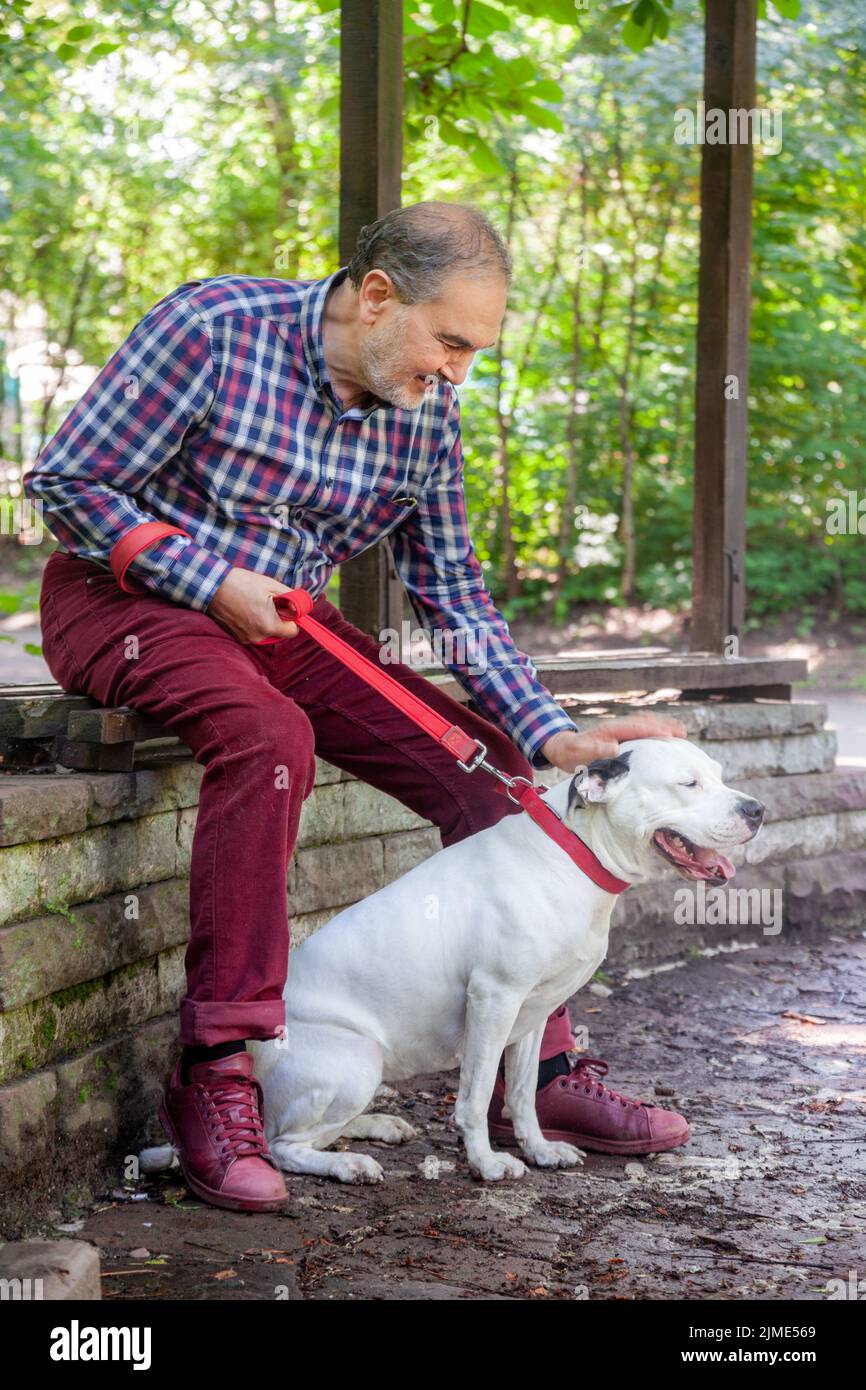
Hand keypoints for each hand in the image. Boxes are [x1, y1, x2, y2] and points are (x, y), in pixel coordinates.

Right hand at [206, 566, 300, 643]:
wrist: (210, 586)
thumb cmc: (241, 583)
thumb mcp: (271, 585)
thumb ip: (291, 597)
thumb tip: (302, 605)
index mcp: (269, 625)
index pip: (293, 631)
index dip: (293, 619)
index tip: (286, 607)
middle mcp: (258, 637)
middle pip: (279, 633)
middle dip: (278, 619)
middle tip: (268, 602)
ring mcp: (246, 639)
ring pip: (266, 633)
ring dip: (266, 622)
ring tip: (254, 604)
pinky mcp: (237, 637)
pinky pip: (254, 633)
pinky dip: (254, 624)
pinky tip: (245, 609)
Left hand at [540, 713, 687, 773]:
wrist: (562, 748)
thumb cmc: (571, 753)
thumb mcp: (579, 753)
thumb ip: (595, 749)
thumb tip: (614, 748)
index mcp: (610, 731)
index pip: (635, 728)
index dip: (652, 731)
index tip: (668, 736)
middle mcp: (617, 728)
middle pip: (644, 723)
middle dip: (664, 726)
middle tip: (683, 732)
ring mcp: (619, 731)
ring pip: (645, 725)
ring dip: (662, 726)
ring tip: (681, 732)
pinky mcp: (620, 737)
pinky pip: (641, 731)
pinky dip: (654, 730)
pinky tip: (664, 736)